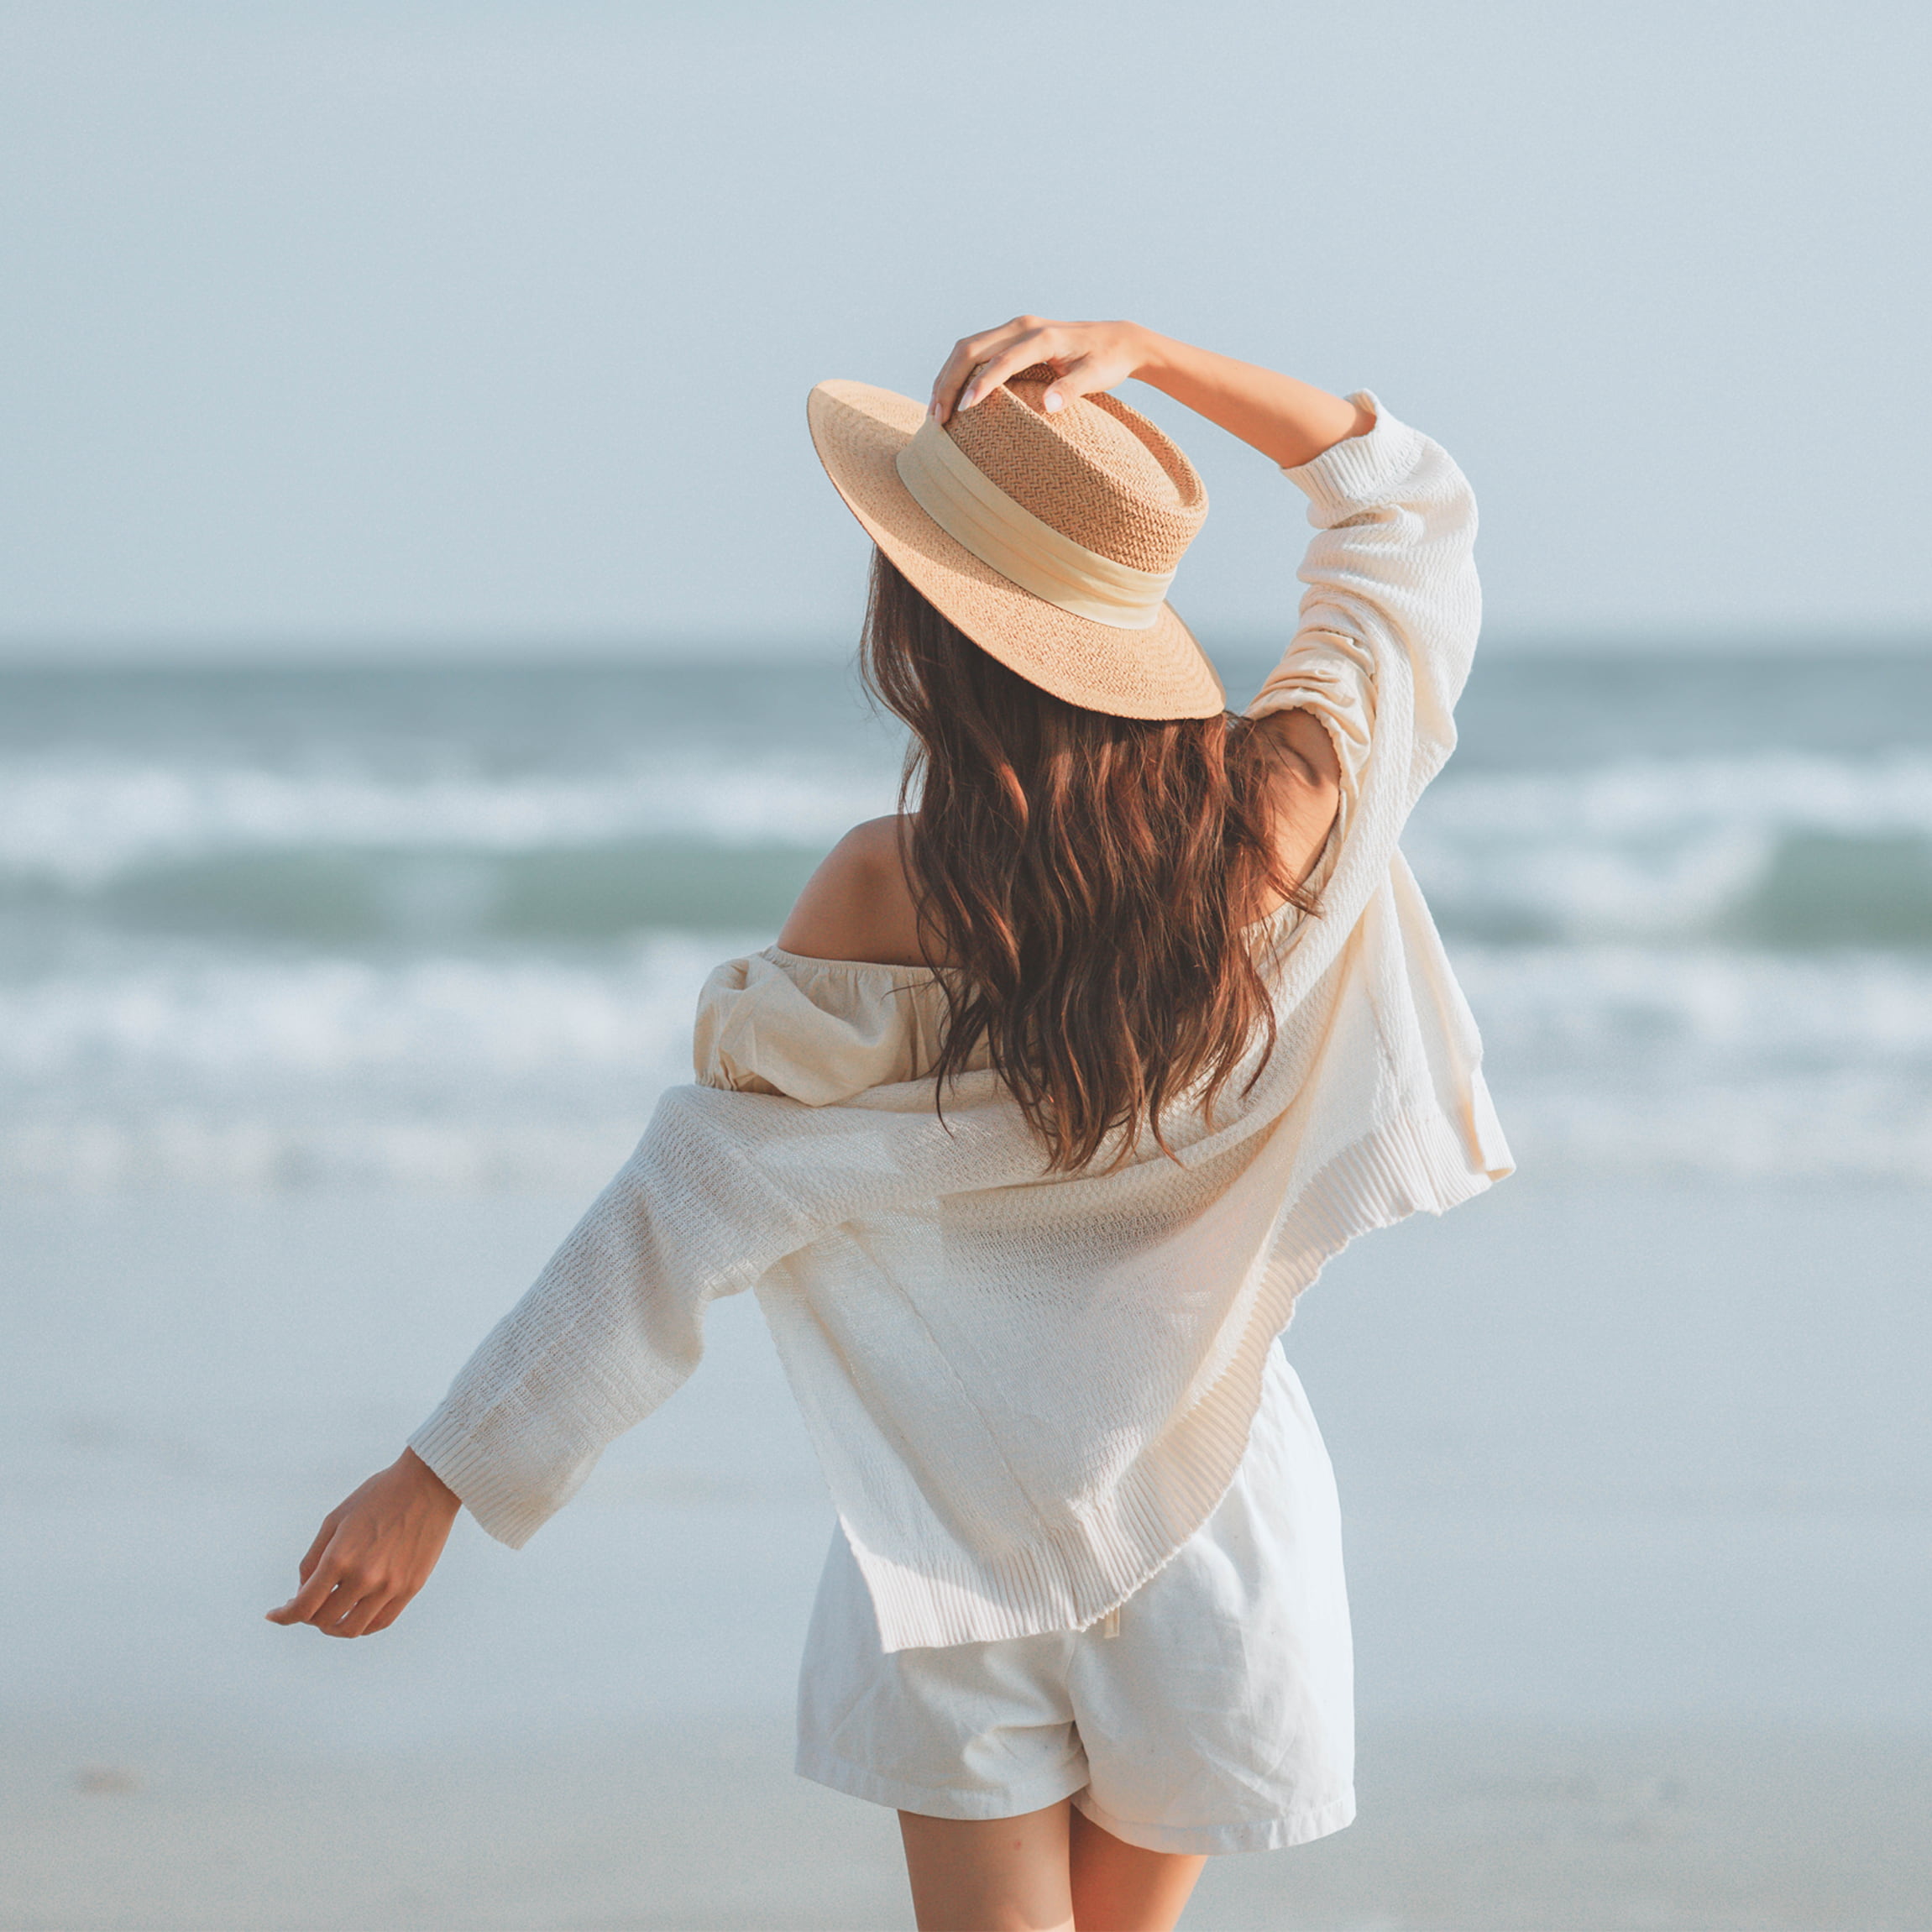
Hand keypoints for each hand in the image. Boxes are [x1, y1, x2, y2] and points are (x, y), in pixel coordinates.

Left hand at [265, 1447, 460, 1637]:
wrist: (428, 1484)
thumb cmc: (379, 1495)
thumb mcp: (335, 1519)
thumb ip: (313, 1559)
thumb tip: (303, 1591)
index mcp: (340, 1558)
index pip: (303, 1606)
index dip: (284, 1615)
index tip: (275, 1615)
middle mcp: (364, 1577)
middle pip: (324, 1620)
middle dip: (309, 1616)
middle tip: (309, 1604)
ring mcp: (390, 1586)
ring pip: (352, 1629)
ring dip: (334, 1626)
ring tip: (332, 1614)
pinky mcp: (411, 1587)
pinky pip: (381, 1622)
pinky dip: (363, 1625)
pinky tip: (356, 1613)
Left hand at [929, 317, 1370, 469]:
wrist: (1129, 345)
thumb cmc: (1076, 368)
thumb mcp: (1038, 378)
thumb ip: (1007, 387)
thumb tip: (968, 417)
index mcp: (1013, 335)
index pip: (965, 350)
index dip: (943, 380)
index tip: (933, 417)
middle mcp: (1027, 329)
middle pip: (973, 348)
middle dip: (951, 382)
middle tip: (939, 418)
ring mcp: (1053, 338)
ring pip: (1008, 353)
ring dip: (985, 380)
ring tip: (968, 409)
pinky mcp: (1085, 357)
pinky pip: (1065, 375)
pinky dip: (1054, 392)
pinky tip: (1041, 410)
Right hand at [930, 316, 1152, 424]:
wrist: (1118, 340)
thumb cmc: (1107, 362)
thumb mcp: (1096, 377)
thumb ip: (1072, 390)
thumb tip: (1048, 406)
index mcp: (1042, 337)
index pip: (1001, 361)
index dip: (980, 386)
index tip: (963, 411)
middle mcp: (1023, 327)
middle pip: (971, 349)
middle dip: (949, 383)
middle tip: (937, 419)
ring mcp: (1015, 328)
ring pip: (967, 348)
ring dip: (946, 377)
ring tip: (935, 412)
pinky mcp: (1011, 336)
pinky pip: (975, 350)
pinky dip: (956, 372)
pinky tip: (949, 396)